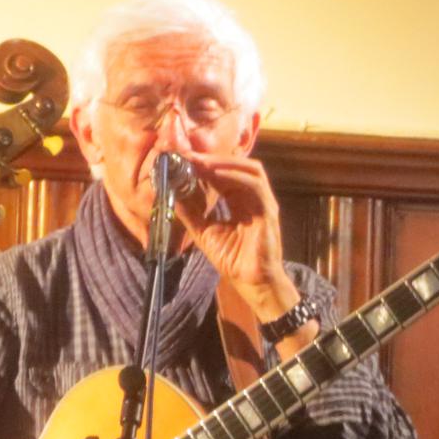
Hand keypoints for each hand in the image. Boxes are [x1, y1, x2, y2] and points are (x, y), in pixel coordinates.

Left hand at [173, 152, 297, 318]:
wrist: (250, 281)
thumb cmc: (233, 259)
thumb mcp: (204, 232)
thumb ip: (190, 213)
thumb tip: (170, 194)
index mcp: (239, 201)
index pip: (224, 175)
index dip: (204, 166)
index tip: (182, 160)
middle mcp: (253, 198)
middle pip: (238, 166)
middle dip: (213, 159)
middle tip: (189, 156)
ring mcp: (263, 203)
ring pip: (250, 170)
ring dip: (225, 163)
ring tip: (202, 162)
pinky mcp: (268, 211)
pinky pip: (255, 186)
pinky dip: (236, 177)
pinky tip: (216, 175)